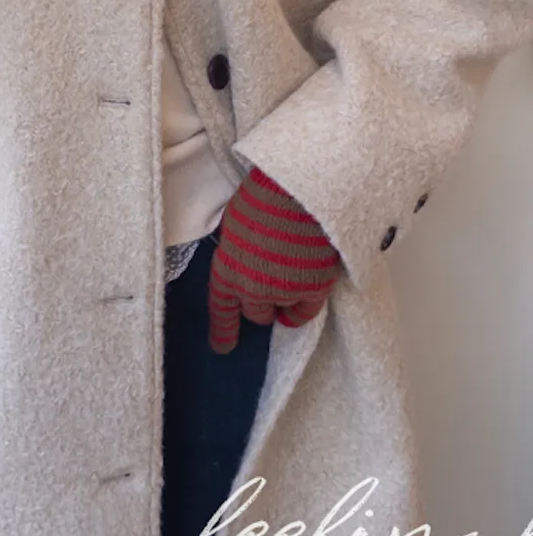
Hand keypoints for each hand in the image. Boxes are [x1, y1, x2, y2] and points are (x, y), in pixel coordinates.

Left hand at [208, 166, 341, 353]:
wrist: (298, 188)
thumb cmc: (261, 196)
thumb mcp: (234, 222)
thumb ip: (236, 249)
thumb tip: (243, 260)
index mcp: (226, 270)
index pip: (221, 308)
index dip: (222, 330)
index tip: (223, 348)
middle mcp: (253, 288)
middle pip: (255, 313)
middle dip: (259, 301)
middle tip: (269, 280)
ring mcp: (284, 291)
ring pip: (282, 311)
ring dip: (283, 298)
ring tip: (290, 271)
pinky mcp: (314, 288)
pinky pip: (306, 312)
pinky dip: (303, 307)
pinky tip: (305, 293)